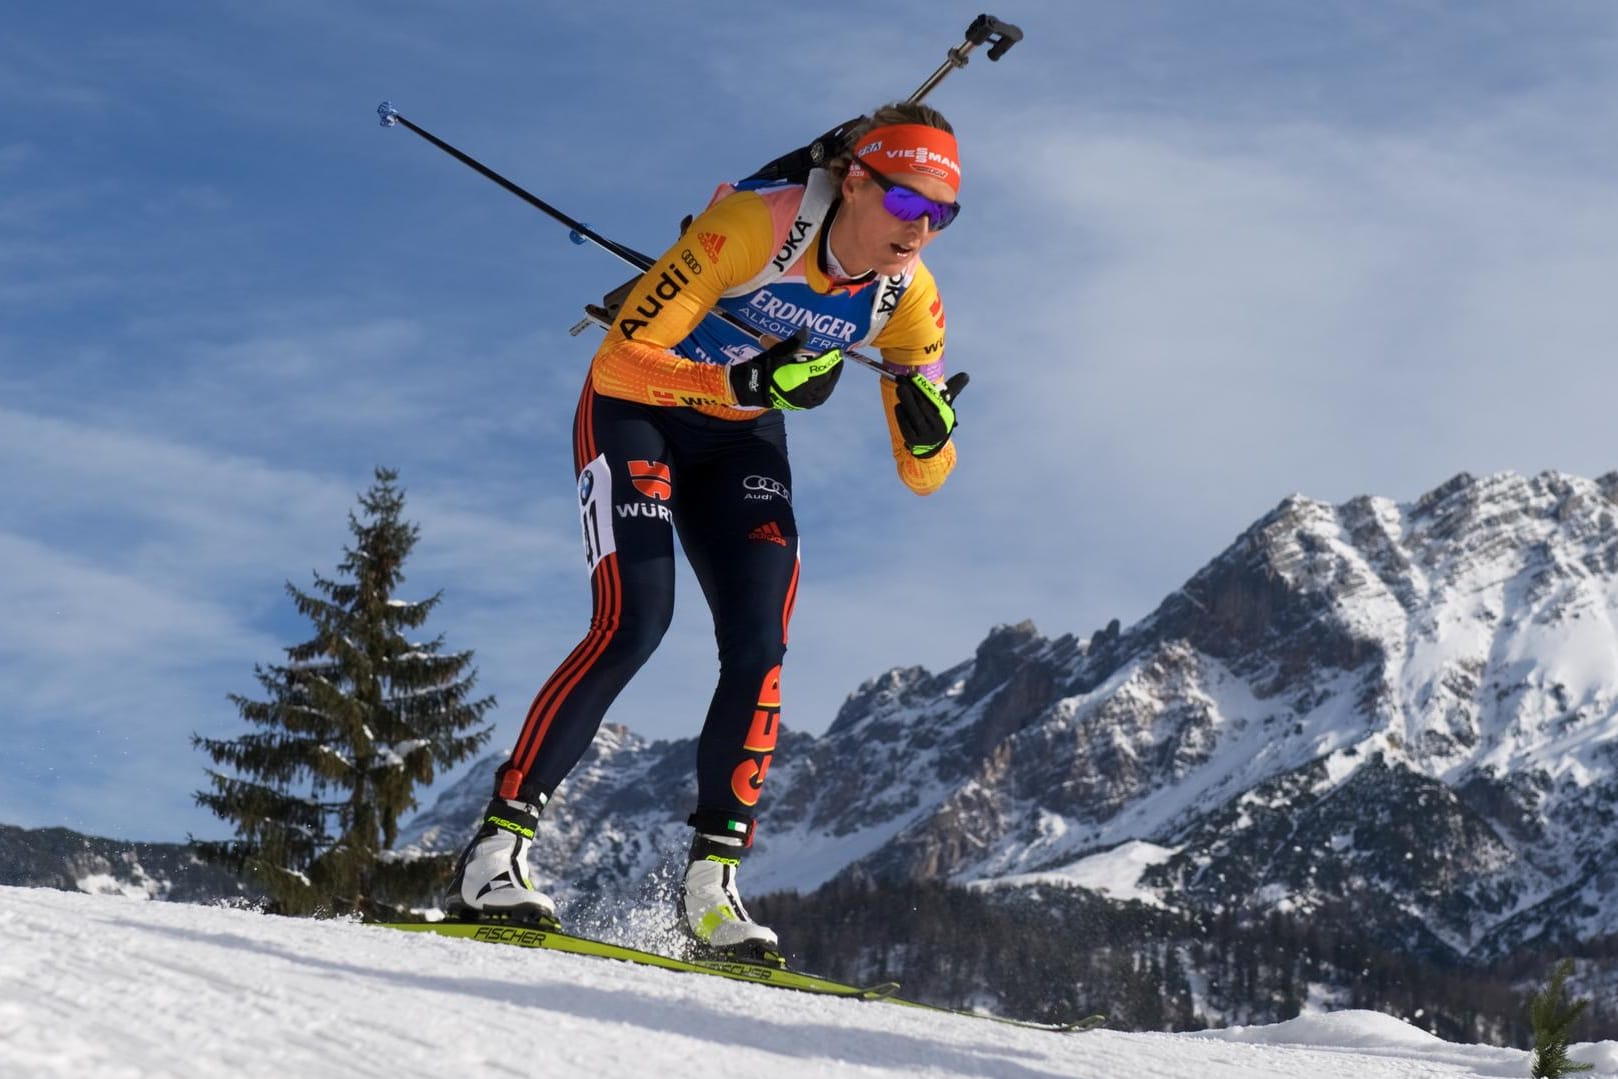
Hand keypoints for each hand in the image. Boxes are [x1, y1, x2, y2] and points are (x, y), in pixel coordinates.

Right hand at [729, 330, 844, 410]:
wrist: (753, 387)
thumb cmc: (765, 367)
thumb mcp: (779, 352)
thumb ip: (795, 342)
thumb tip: (807, 328)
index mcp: (797, 378)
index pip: (820, 368)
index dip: (829, 359)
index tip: (836, 350)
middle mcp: (803, 393)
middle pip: (826, 380)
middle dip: (834, 368)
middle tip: (838, 358)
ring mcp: (803, 401)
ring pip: (824, 391)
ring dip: (832, 380)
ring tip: (835, 369)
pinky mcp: (801, 406)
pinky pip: (818, 398)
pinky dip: (825, 390)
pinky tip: (828, 383)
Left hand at [894, 371, 968, 457]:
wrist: (930, 444)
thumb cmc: (935, 418)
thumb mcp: (943, 405)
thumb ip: (953, 389)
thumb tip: (966, 376)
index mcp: (946, 417)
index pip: (936, 399)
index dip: (924, 387)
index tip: (912, 375)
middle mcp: (938, 429)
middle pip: (924, 407)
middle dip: (913, 393)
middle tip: (902, 382)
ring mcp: (926, 436)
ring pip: (916, 417)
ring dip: (907, 402)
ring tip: (900, 389)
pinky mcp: (913, 441)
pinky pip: (906, 427)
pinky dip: (902, 415)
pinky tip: (899, 406)